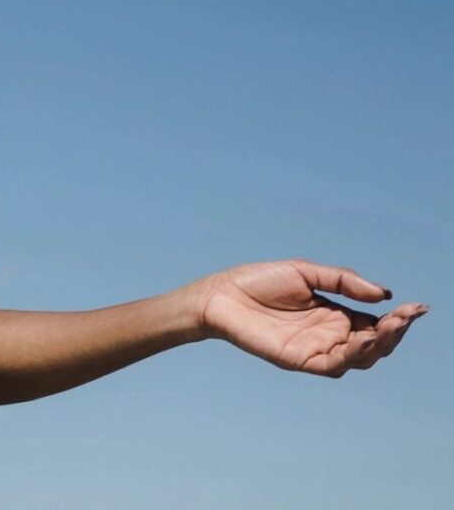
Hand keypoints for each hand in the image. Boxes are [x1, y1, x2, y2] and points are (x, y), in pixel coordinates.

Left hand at [195, 259, 428, 376]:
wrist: (220, 294)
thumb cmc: (258, 282)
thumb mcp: (306, 273)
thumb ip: (343, 282)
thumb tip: (384, 294)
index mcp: (335, 315)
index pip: (376, 322)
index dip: (399, 318)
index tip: (418, 307)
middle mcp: (330, 335)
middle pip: (375, 343)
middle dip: (395, 331)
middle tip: (408, 316)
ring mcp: (316, 350)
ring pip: (361, 358)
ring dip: (380, 344)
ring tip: (392, 325)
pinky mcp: (300, 360)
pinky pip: (334, 365)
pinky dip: (353, 355)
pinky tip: (363, 339)